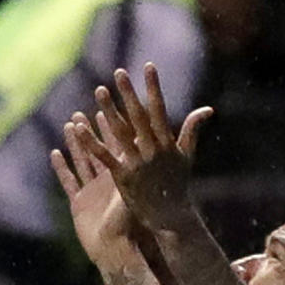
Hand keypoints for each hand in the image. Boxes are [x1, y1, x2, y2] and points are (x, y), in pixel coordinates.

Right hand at [52, 117, 140, 268]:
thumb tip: (140, 141)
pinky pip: (69, 181)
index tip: (104, 108)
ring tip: (68, 125)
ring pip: (82, 162)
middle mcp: (106, 182)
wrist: (114, 250)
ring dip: (75, 144)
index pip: (114, 146)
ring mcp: (91, 192)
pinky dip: (62, 168)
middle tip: (81, 112)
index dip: (108, 127)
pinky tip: (55, 153)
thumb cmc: (128, 223)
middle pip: (96, 151)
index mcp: (120, 177)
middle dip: (89, 131)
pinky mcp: (79, 203)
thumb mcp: (130, 190)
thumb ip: (131, 167)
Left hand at [71, 62, 212, 235]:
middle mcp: (152, 151)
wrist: (171, 218)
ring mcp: (137, 164)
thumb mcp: (186, 157)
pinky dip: (91, 142)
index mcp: (167, 143)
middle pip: (138, 117)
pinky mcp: (123, 177)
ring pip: (120, 132)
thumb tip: (207, 110)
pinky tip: (78, 128)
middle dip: (129, 94)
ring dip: (109, 111)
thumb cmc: (178, 186)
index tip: (149, 66)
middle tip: (119, 72)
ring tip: (99, 90)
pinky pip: (104, 156)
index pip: (159, 110)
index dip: (153, 88)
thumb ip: (192, 131)